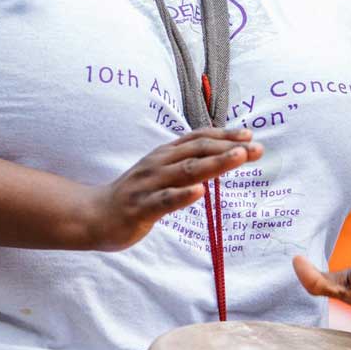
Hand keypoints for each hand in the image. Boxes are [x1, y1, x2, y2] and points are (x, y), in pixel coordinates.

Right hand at [89, 127, 262, 250]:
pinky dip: (183, 195)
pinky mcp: (142, 207)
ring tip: (238, 157)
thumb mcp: (160, 172)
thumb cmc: (135, 194)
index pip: (198, 139)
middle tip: (255, 148)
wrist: (94, 214)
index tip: (249, 135)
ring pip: (186, 171)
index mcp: (164, 155)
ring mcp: (149, 185)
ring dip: (214, 163)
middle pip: (197, 151)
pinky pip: (164, 200)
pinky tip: (200, 192)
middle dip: (228, 148)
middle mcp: (158, 164)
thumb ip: (185, 163)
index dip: (223, 135)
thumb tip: (218, 155)